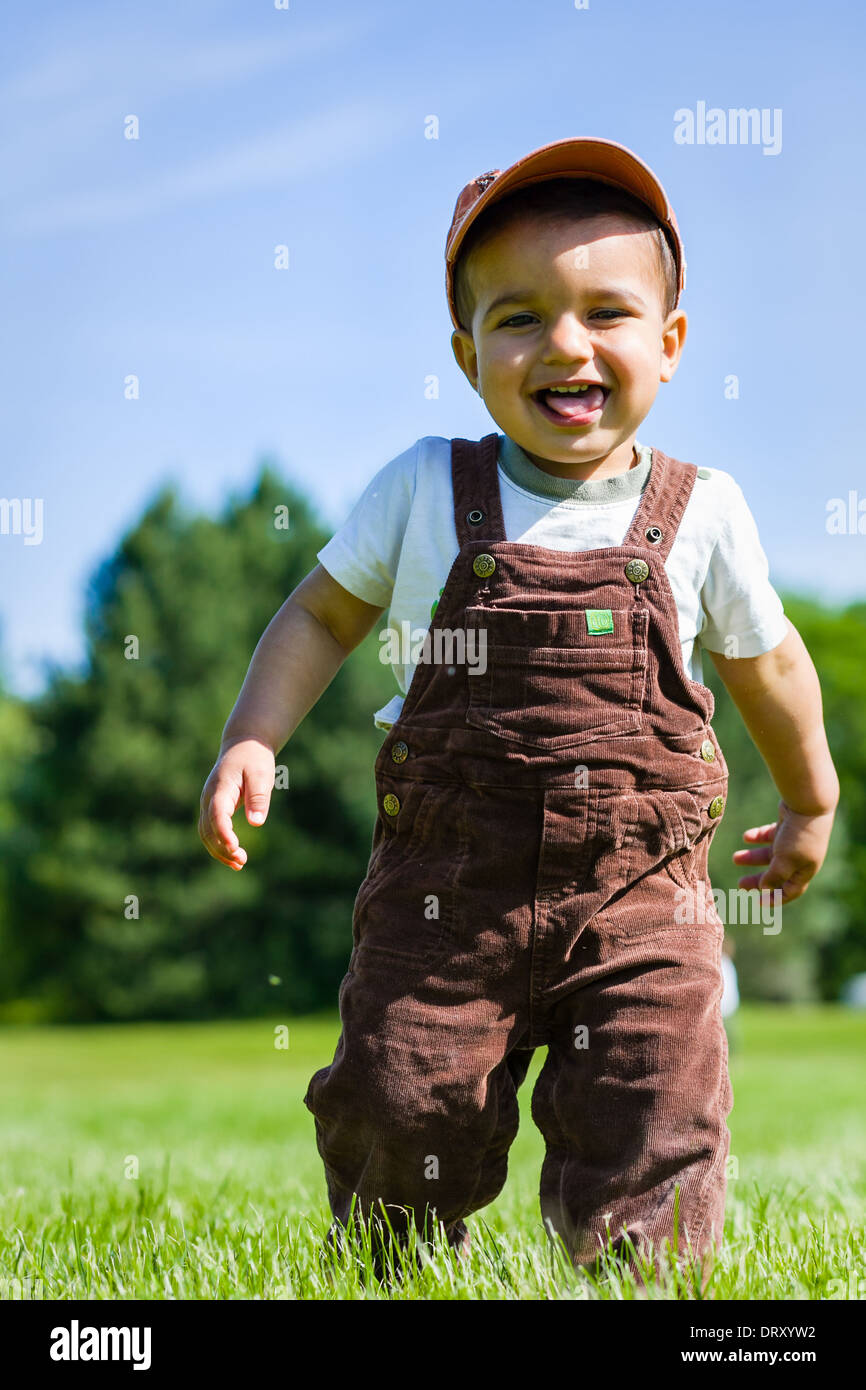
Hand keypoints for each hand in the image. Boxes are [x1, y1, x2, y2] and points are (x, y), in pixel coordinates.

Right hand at [198, 737, 275, 869]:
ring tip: (240, 864)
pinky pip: (210, 831)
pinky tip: (234, 856)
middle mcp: (209, 797)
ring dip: (219, 851)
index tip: (235, 848)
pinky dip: (218, 845)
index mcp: (221, 788)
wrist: (243, 745)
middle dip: (222, 848)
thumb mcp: (261, 774)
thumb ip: (258, 797)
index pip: (217, 815)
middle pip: (208, 829)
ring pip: (206, 833)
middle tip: (242, 861)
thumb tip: (256, 822)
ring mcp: (208, 803)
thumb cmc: (255, 758)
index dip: (224, 833)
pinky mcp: (213, 808)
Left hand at [732, 800, 835, 904]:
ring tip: (734, 858)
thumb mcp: (785, 861)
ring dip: (752, 858)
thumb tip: (765, 888)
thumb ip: (775, 876)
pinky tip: (746, 837)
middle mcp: (800, 857)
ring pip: (770, 854)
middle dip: (758, 880)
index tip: (758, 902)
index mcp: (804, 870)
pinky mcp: (786, 825)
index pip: (791, 891)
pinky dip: (757, 838)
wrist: (807, 802)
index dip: (775, 898)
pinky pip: (770, 835)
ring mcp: (793, 841)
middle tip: (740, 884)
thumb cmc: (797, 836)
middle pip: (777, 874)